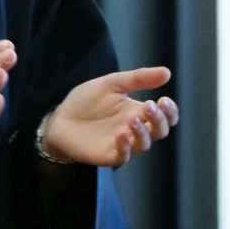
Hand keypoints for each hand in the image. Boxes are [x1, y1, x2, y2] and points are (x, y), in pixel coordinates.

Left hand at [41, 68, 177, 166]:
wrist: (59, 118)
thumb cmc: (86, 101)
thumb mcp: (111, 84)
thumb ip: (137, 79)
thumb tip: (167, 72)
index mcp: (138, 112)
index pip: (165, 117)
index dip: (170, 112)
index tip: (164, 100)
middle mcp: (134, 130)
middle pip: (159, 131)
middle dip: (159, 120)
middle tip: (149, 106)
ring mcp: (122, 144)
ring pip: (144, 144)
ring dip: (142, 132)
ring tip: (133, 119)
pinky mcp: (108, 155)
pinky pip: (123, 156)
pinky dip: (124, 147)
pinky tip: (120, 134)